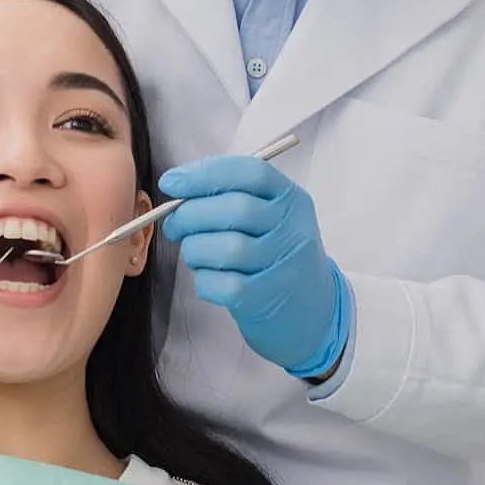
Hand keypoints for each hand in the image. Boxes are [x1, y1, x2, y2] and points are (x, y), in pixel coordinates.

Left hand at [158, 154, 349, 377]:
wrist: (313, 312)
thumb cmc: (277, 256)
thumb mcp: (272, 218)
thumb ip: (233, 197)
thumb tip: (179, 188)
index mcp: (292, 200)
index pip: (250, 172)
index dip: (205, 174)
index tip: (172, 182)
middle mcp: (292, 229)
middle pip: (233, 208)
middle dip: (190, 214)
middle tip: (175, 224)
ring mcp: (281, 265)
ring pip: (222, 247)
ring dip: (194, 249)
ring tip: (196, 253)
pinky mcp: (264, 299)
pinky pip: (218, 282)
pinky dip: (202, 279)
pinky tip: (210, 278)